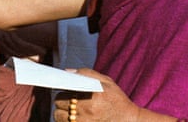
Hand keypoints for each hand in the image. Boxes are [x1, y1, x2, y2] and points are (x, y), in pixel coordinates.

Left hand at [54, 69, 175, 121]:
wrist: (129, 121)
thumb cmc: (118, 101)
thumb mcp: (107, 82)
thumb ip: (86, 73)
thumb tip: (67, 72)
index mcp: (91, 97)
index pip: (63, 94)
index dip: (62, 91)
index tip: (64, 91)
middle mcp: (87, 111)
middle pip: (59, 105)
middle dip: (62, 101)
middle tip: (71, 100)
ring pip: (59, 117)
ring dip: (62, 113)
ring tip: (72, 110)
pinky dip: (67, 121)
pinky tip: (76, 117)